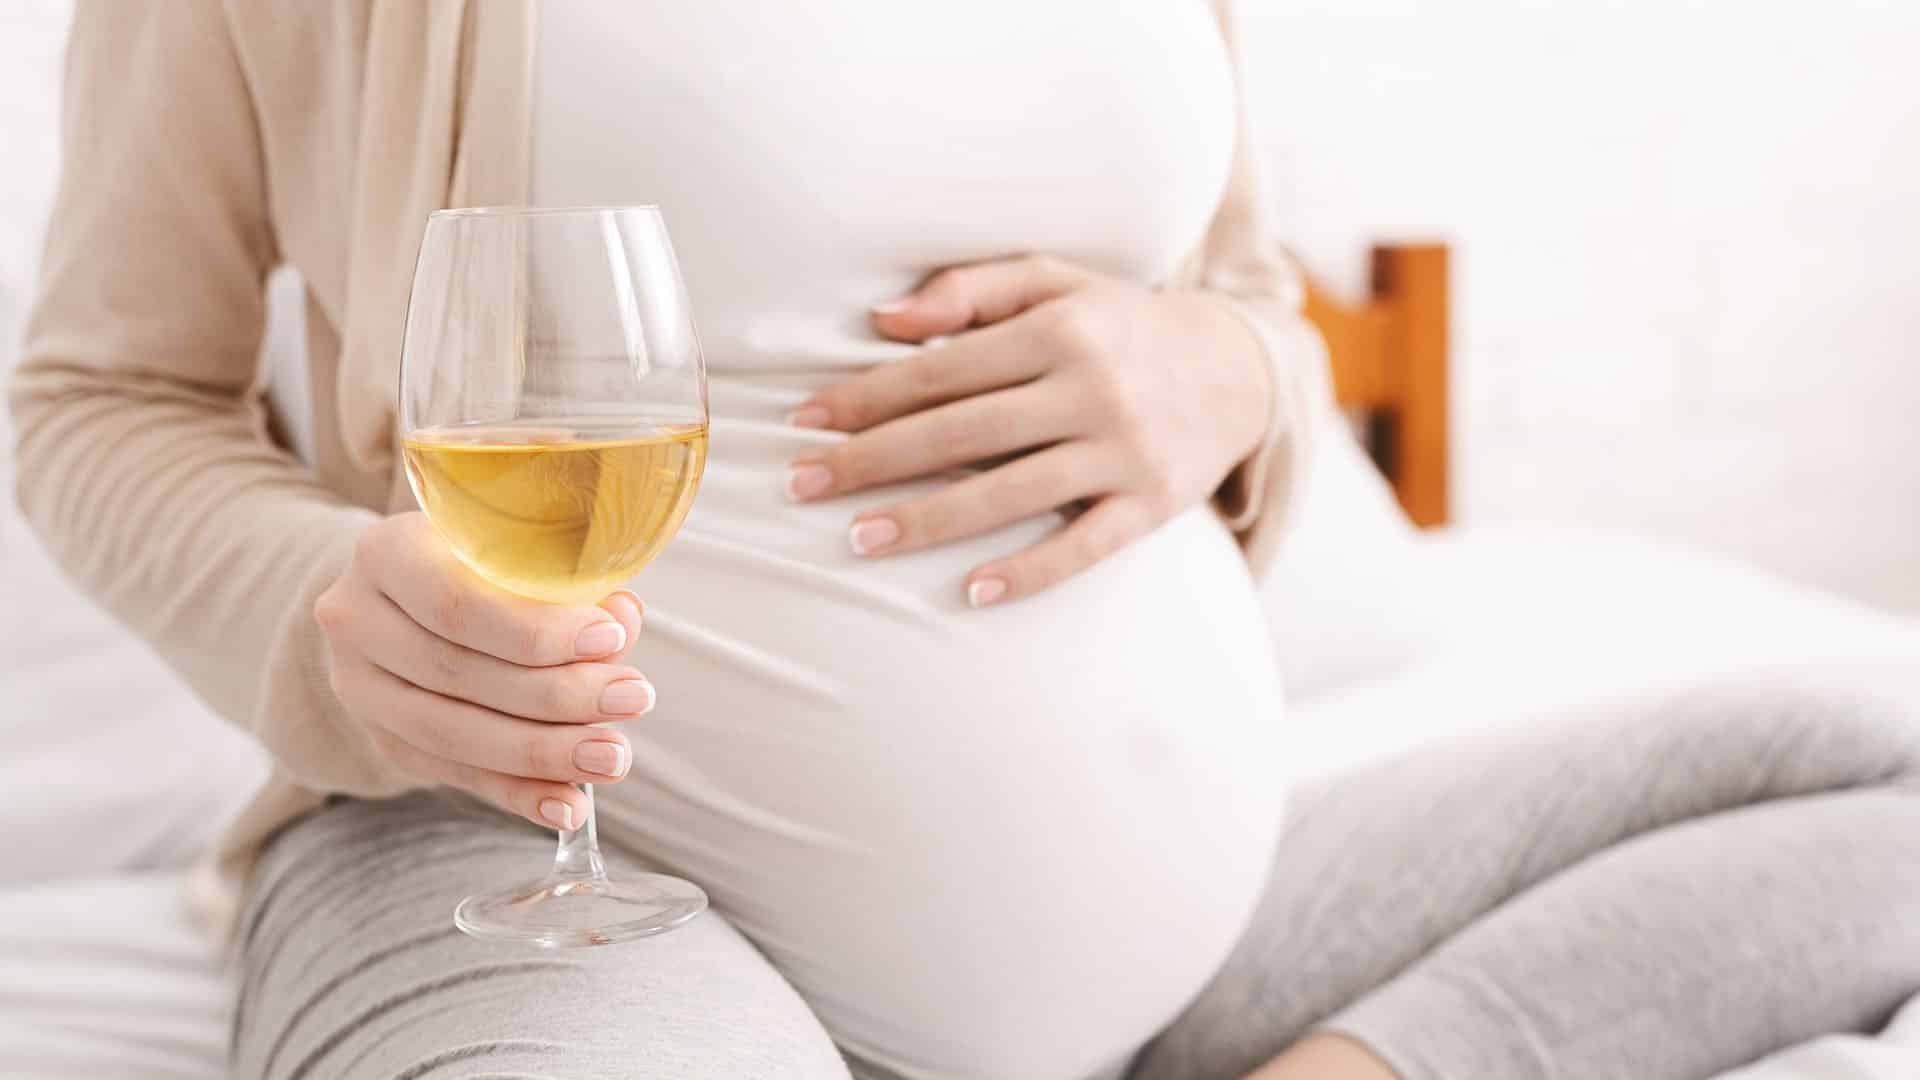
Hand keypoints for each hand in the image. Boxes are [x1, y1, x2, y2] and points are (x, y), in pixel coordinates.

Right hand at [313, 513, 653, 829]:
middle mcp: (357, 620)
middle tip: (633, 699)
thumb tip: (621, 619)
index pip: (457, 603)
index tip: (611, 640)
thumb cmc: (485, 562)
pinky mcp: (383, 739)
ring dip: (543, 752)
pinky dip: (518, 793)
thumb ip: (569, 582)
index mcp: (387, 552)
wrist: (412, 596)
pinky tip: (569, 804)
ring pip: (452, 732)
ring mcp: (360, 687)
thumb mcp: (521, 550)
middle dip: (557, 694)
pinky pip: (454, 774)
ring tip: (613, 756)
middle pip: (458, 672)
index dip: (536, 630)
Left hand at [785, 254, 1271, 606]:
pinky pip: (1083, 545)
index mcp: (1060, 328)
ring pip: (1010, 492)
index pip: (942, 370)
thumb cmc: (1123, 324)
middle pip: (962, 431)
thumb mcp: (1059, 282)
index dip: (867, 397)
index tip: (805, 423)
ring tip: (859, 539)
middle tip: (801, 486)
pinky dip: (1028, 570)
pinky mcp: (1153, 505)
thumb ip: (972, 289)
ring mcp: (1125, 451)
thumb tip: (884, 321)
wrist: (1241, 367)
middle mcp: (1092, 387)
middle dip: (872, 460)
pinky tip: (971, 591)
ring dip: (928, 519)